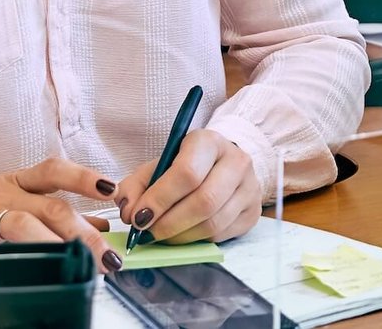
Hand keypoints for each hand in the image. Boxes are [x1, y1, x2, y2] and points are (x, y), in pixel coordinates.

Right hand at [0, 158, 122, 271]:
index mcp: (17, 183)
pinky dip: (4, 260)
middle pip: (50, 208)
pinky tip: (23, 274)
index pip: (54, 171)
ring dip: (53, 246)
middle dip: (83, 233)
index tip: (112, 190)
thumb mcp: (13, 195)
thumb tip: (102, 223)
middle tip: (107, 256)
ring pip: (22, 226)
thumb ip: (56, 208)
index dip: (84, 178)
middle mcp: (4, 196)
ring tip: (76, 265)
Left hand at [115, 130, 261, 244]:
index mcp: (209, 142)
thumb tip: (128, 212)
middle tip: (147, 233)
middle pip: (204, 201)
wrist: (223, 164)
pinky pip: (222, 235)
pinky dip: (196, 240)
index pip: (187, 173)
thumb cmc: (186, 164)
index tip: (138, 217)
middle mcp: (236, 161)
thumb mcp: (159, 165)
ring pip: (213, 223)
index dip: (160, 199)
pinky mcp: (253, 212)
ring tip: (161, 236)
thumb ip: (136, 185)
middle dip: (169, 223)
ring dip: (181, 236)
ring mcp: (249, 188)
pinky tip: (181, 235)